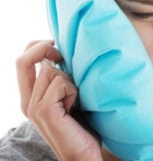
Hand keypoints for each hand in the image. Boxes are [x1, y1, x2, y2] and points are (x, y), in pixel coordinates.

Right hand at [16, 40, 102, 160]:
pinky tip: (76, 104)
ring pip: (49, 70)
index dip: (36, 47)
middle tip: (63, 57)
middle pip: (24, 60)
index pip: (22, 61)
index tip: (56, 48)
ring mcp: (34, 107)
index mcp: (30, 97)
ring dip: (68, 78)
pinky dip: (73, 89)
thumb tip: (61, 57)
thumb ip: (59, 81)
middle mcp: (27, 101)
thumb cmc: (80, 125)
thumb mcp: (67, 98)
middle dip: (45, 49)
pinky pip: (60, 83)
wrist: (84, 153)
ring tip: (75, 97)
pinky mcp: (45, 111)